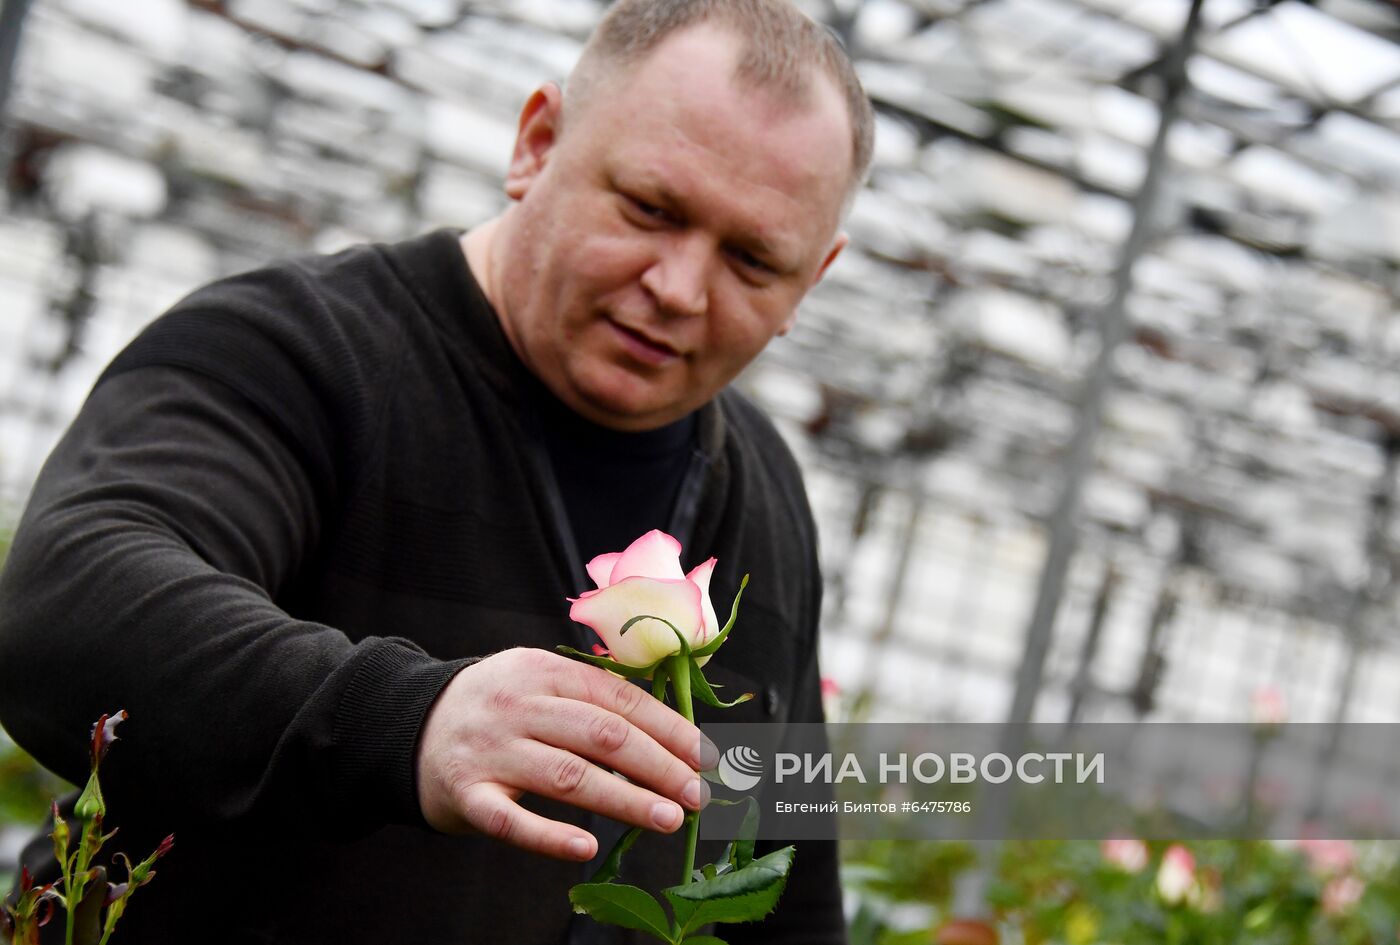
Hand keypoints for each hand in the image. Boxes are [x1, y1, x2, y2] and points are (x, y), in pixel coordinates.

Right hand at [416, 647, 714, 860]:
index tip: (706, 758)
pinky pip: (510, 820)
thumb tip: (674, 731)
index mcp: (545, 670)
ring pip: (567, 776)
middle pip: (602, 735)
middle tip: (697, 795)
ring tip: (667, 819)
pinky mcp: (465, 794)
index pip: (620, 699)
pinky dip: (549, 836)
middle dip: (659, 765)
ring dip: (624, 799)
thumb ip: (594, 696)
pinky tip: (586, 847)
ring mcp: (490, 750)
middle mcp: (518, 705)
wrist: (408, 725)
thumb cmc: (498, 706)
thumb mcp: (540, 679)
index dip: (668, 729)